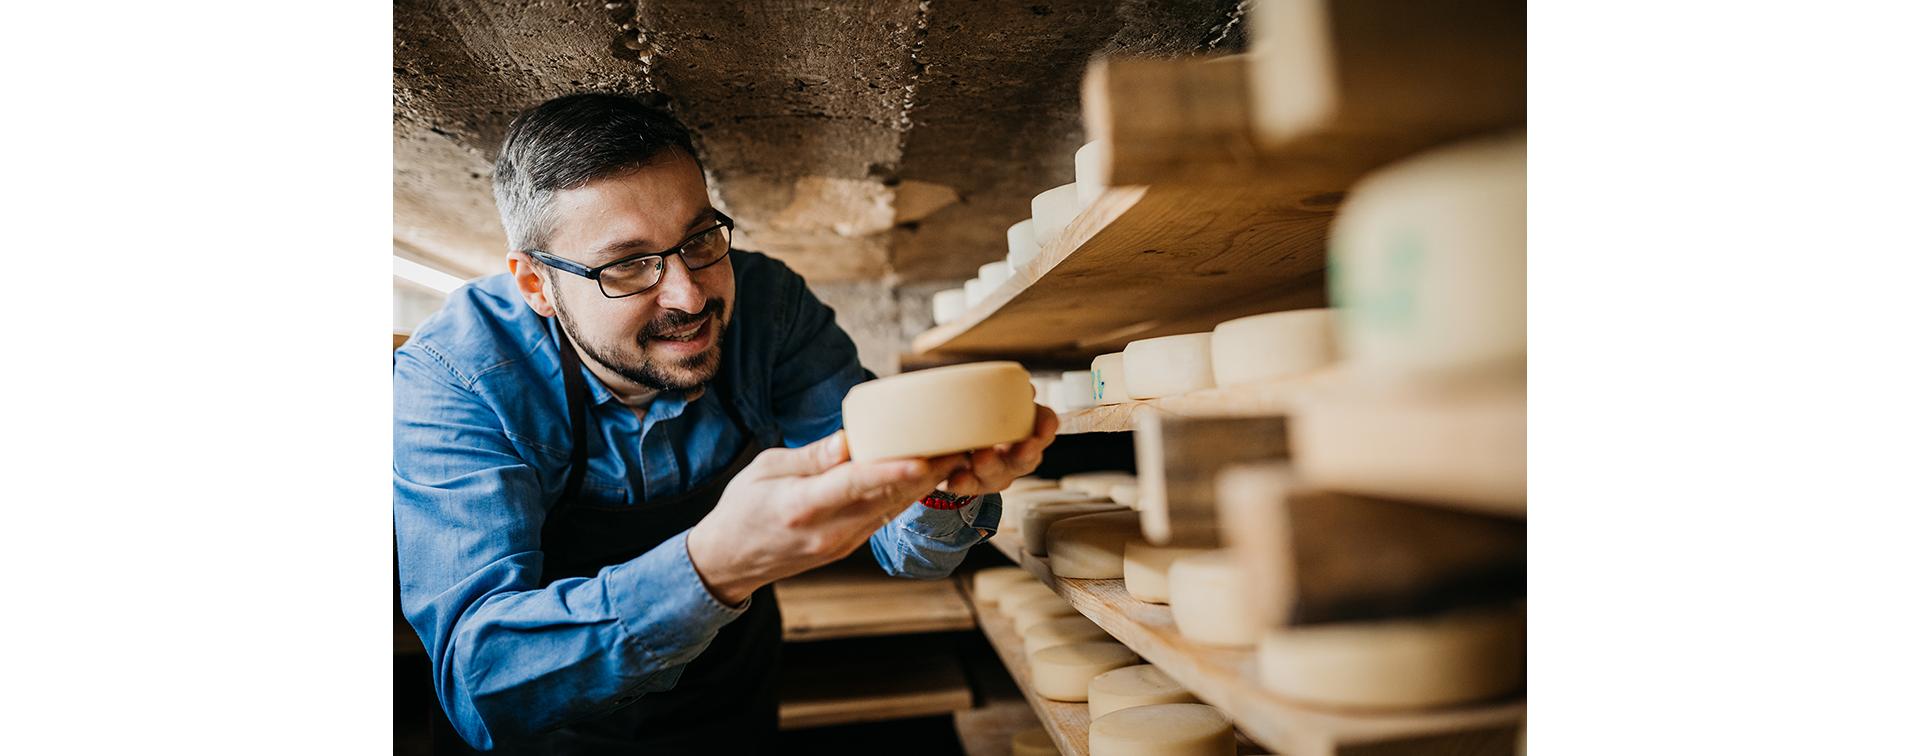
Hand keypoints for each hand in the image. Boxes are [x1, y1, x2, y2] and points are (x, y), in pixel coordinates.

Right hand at [686, 431, 966, 605]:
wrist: (730, 561)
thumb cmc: (742, 507)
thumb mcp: (766, 469)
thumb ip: (813, 456)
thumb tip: (850, 439)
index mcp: (801, 505)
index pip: (855, 485)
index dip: (892, 470)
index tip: (925, 457)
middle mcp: (827, 529)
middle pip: (885, 497)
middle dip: (927, 471)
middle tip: (960, 441)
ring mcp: (841, 543)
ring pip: (892, 508)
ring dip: (925, 483)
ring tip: (956, 453)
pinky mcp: (848, 547)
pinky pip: (883, 517)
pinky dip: (907, 495)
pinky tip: (929, 475)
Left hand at [937, 402, 1058, 497]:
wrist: (954, 447)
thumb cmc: (981, 417)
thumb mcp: (994, 402)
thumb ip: (1007, 394)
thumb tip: (1026, 386)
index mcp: (1025, 433)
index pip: (1045, 427)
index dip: (1047, 425)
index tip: (1046, 423)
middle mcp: (1014, 457)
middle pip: (1027, 459)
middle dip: (1027, 453)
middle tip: (1024, 447)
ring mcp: (994, 474)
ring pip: (998, 475)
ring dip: (991, 466)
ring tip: (980, 457)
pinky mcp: (970, 483)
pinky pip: (968, 486)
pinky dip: (962, 483)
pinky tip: (953, 480)